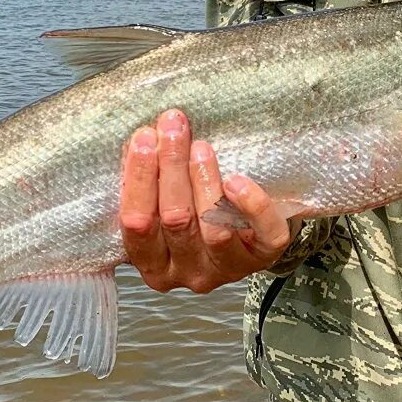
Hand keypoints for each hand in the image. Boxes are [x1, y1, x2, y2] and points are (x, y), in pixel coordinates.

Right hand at [119, 109, 300, 293]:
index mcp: (154, 263)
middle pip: (175, 220)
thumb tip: (143, 138)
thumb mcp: (163, 203)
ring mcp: (227, 269)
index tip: (144, 138)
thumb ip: (151, 181)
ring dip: (205, 182)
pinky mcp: (263, 258)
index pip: (137, 225)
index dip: (139, 179)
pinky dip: (252, 206)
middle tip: (173, 128)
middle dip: (171, 167)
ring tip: (201, 148)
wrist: (250, 231)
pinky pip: (262, 235)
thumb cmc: (196, 209)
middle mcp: (188, 273)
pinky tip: (237, 180)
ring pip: (214, 231)